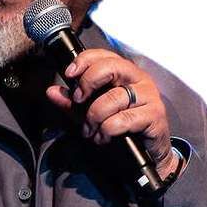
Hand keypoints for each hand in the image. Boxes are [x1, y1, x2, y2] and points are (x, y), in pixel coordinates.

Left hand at [45, 49, 178, 177]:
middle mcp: (138, 78)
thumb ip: (72, 102)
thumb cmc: (121, 126)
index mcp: (124, 72)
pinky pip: (123, 119)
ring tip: (91, 130)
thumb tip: (51, 91)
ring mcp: (149, 95)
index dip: (83, 61)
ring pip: (113, 98)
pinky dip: (107, 131)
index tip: (69, 75)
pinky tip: (104, 137)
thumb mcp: (90, 112)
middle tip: (78, 101)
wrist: (148, 151)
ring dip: (95, 117)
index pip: (103, 55)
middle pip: (110, 67)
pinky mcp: (155, 114)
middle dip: (88, 83)